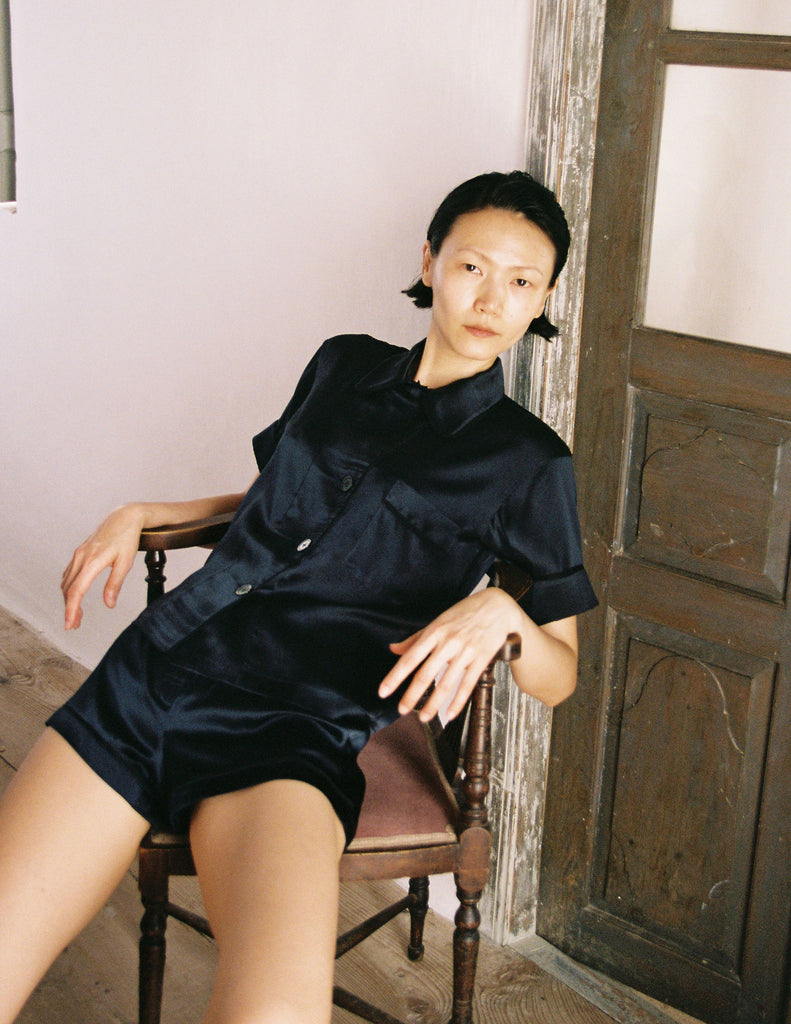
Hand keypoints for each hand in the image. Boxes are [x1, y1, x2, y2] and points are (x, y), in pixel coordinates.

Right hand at [61, 504, 145, 628]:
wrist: (124, 517)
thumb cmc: (127, 539)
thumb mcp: (125, 563)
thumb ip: (115, 584)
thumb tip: (109, 604)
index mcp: (92, 561)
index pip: (77, 591)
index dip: (71, 609)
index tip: (70, 624)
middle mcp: (81, 557)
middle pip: (68, 589)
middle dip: (69, 609)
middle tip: (74, 625)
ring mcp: (79, 554)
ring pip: (67, 582)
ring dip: (69, 600)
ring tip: (77, 615)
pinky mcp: (80, 553)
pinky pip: (69, 574)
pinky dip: (70, 588)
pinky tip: (75, 596)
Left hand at [378, 588, 521, 721]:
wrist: (497, 606)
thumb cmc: (465, 612)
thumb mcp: (438, 621)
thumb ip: (416, 638)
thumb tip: (393, 649)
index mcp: (434, 632)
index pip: (410, 657)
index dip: (395, 676)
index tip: (383, 691)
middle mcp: (448, 642)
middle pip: (426, 673)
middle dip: (412, 695)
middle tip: (401, 710)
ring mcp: (466, 651)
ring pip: (447, 683)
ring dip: (434, 704)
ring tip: (424, 717)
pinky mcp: (481, 659)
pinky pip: (468, 684)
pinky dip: (458, 702)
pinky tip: (450, 714)